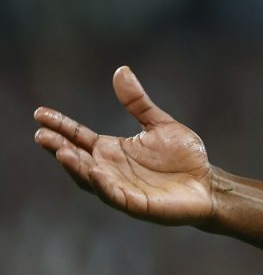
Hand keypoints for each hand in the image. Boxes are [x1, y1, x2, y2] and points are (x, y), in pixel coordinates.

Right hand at [33, 66, 214, 225]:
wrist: (209, 184)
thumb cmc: (185, 158)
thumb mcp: (159, 124)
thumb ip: (138, 103)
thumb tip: (121, 71)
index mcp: (112, 150)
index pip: (79, 136)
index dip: (60, 126)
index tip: (40, 113)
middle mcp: (110, 169)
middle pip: (77, 158)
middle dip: (58, 147)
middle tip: (41, 135)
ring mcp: (121, 187)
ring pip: (89, 179)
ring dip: (75, 166)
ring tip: (61, 152)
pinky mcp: (137, 204)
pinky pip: (115, 195)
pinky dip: (103, 185)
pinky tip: (96, 172)